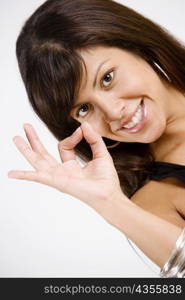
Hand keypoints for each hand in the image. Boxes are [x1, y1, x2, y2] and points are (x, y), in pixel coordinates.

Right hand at [8, 122, 124, 211]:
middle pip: (43, 153)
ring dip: (26, 149)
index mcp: (70, 165)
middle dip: (34, 140)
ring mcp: (57, 176)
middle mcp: (61, 171)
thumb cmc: (106, 178)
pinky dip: (24, 175)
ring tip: (15, 138)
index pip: (64, 145)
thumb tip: (84, 125)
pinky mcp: (56, 182)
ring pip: (37, 161)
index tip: (82, 131)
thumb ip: (93, 138)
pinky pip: (37, 177)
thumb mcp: (100, 153)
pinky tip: (11, 173)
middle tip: (25, 126)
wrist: (109, 193)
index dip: (73, 136)